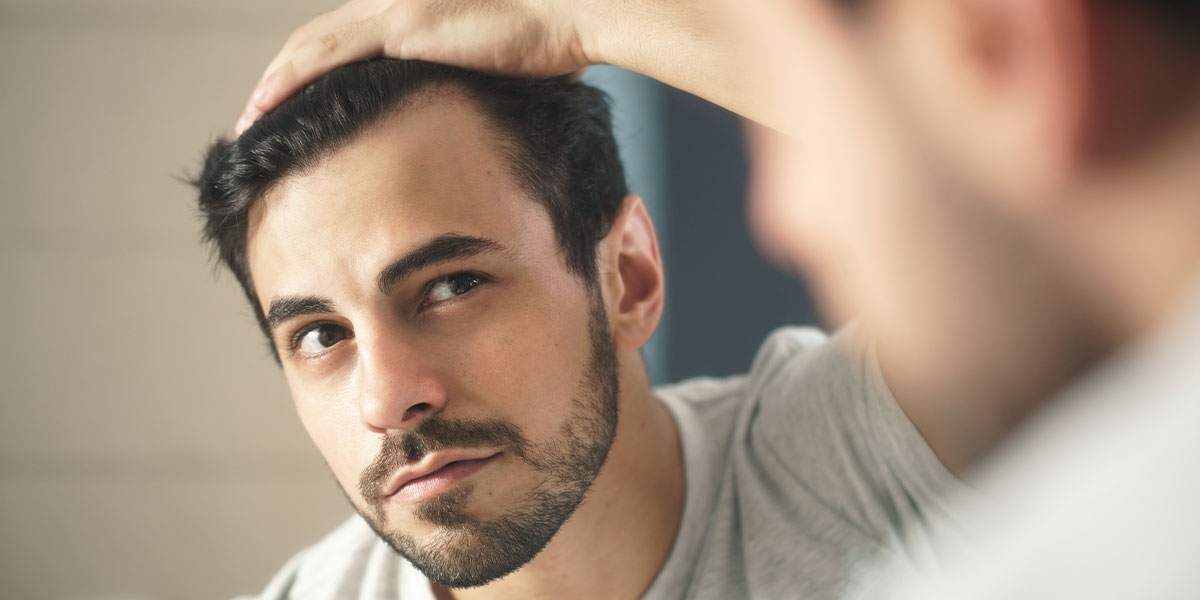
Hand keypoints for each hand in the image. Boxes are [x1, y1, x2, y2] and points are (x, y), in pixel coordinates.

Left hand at [236, 0, 590, 133]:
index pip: (347, 41)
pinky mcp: (402, 25)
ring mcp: (395, 10)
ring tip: (249, 120)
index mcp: (416, 13)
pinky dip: (290, 80)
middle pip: (318, 40)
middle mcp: (396, 4)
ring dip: (273, 84)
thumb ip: (471, 85)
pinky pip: (328, 56)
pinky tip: (265, 105)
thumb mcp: (499, 71)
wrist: (574, 13)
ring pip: (311, 46)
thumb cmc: (552, 43)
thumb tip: (471, 120)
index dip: (313, 73)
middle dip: (281, 79)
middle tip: (257, 117)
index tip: (295, 109)